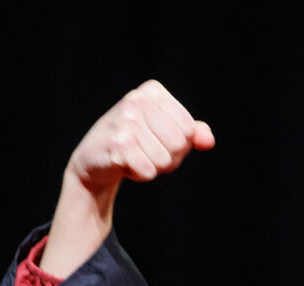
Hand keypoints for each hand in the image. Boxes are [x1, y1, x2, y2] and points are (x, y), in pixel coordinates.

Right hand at [65, 80, 215, 194]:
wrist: (94, 159)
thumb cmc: (136, 143)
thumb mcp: (165, 132)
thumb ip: (193, 133)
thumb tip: (208, 141)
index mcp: (153, 92)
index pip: (190, 129)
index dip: (180, 146)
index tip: (158, 141)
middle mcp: (138, 100)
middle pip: (179, 144)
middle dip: (167, 158)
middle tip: (145, 152)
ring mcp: (126, 121)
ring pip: (164, 160)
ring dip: (152, 167)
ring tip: (134, 156)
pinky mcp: (117, 143)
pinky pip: (149, 171)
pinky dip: (140, 175)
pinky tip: (124, 164)